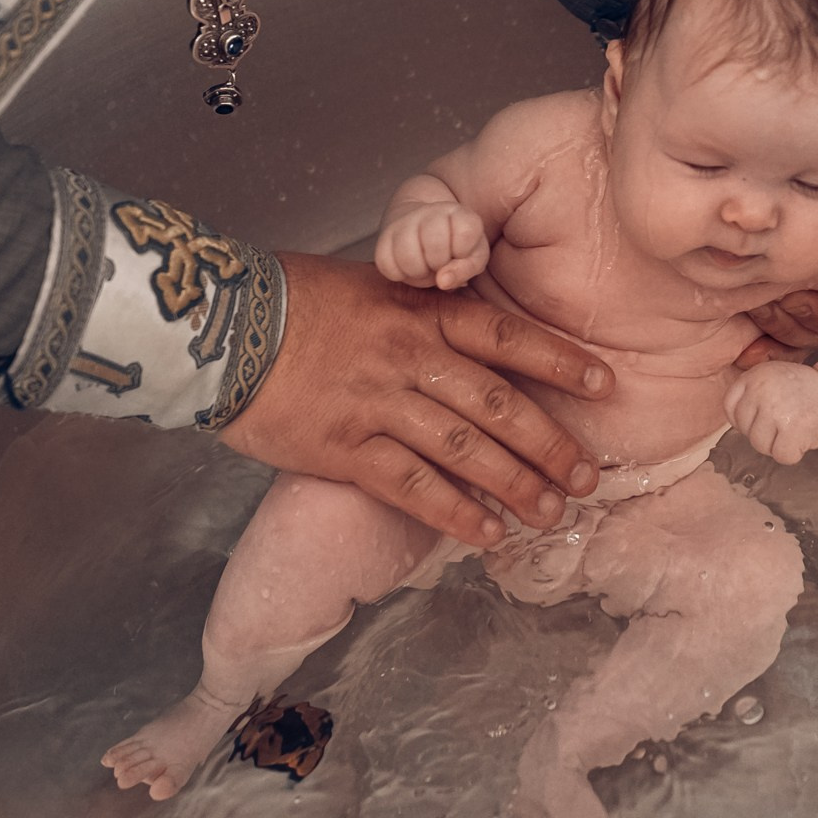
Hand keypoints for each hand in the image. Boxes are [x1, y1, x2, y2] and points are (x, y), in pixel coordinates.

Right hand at [218, 254, 609, 547]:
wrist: (215, 326)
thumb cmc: (286, 299)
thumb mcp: (364, 283)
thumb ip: (416, 309)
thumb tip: (457, 329)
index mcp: (417, 310)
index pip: (505, 336)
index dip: (558, 361)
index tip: (603, 382)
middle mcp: (407, 356)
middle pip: (498, 404)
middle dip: (549, 443)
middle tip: (587, 475)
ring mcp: (377, 404)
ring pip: (465, 449)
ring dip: (515, 485)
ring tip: (552, 512)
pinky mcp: (343, 448)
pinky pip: (412, 486)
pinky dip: (455, 512)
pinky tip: (488, 534)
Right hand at [375, 201, 488, 289]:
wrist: (422, 222)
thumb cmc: (455, 245)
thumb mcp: (473, 256)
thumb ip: (466, 268)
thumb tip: (442, 281)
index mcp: (459, 214)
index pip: (465, 235)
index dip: (463, 253)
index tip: (459, 252)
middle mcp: (431, 212)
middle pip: (435, 246)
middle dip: (439, 264)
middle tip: (439, 262)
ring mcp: (404, 222)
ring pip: (408, 257)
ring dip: (418, 271)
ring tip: (424, 266)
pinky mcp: (383, 237)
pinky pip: (387, 265)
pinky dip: (398, 273)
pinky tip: (408, 266)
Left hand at [725, 361, 817, 465]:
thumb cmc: (802, 393)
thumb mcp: (770, 379)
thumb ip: (749, 395)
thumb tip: (734, 423)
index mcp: (754, 376)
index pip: (731, 409)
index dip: (746, 420)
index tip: (764, 417)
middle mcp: (762, 390)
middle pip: (746, 431)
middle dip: (764, 434)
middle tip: (784, 422)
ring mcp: (777, 409)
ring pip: (760, 446)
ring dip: (777, 445)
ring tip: (793, 429)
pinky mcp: (794, 428)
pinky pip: (781, 456)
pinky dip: (793, 454)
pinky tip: (802, 437)